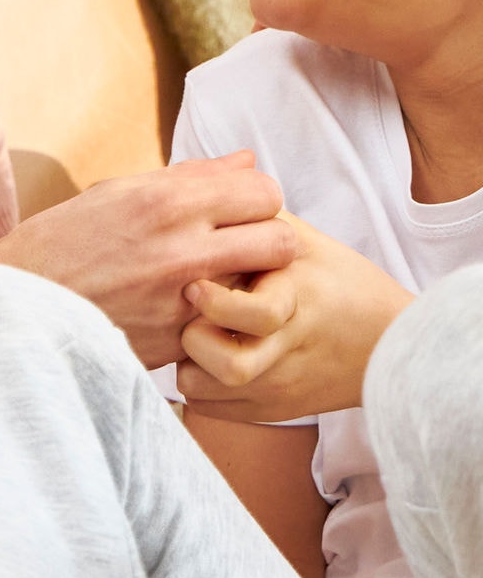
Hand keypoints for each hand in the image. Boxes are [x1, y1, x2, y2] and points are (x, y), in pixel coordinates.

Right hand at [0, 152, 294, 368]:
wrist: (15, 305)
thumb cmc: (63, 240)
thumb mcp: (118, 193)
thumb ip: (191, 178)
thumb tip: (247, 162)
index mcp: (166, 201)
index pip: (263, 192)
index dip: (256, 200)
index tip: (238, 210)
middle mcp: (181, 250)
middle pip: (281, 241)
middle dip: (268, 241)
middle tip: (243, 247)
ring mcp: (182, 302)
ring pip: (263, 289)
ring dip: (251, 283)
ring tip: (223, 280)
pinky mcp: (176, 343)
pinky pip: (226, 325)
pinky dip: (218, 318)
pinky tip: (190, 311)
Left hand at [177, 213, 413, 418]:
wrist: (388, 345)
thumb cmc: (337, 281)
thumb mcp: (305, 240)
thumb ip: (259, 213)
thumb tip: (223, 168)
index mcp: (297, 300)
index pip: (256, 314)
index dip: (218, 302)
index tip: (195, 285)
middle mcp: (287, 349)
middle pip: (228, 366)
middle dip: (194, 340)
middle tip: (190, 315)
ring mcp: (278, 386)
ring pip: (207, 390)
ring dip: (188, 363)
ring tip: (195, 335)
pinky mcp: (269, 410)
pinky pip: (208, 407)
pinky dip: (197, 384)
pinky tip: (203, 357)